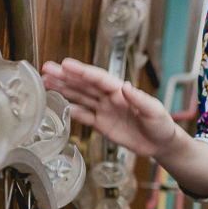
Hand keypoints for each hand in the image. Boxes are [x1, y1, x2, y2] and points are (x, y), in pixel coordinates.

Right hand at [41, 58, 180, 158]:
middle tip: (46, 68)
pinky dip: (71, 110)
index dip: (81, 71)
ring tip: (45, 81)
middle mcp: (109, 97)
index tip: (65, 64)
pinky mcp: (102, 124)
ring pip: (80, 97)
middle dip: (65, 76)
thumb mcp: (154, 111)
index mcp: (120, 91)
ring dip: (63, 89)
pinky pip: (84, 116)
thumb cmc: (162, 124)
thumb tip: (125, 86)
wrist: (161, 144)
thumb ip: (139, 99)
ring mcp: (104, 110)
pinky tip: (57, 105)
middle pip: (84, 84)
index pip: (97, 78)